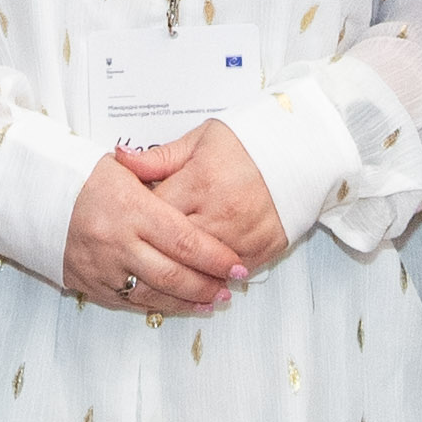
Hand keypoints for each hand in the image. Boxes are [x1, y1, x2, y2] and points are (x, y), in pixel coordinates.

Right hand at [63, 155, 248, 315]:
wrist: (35, 198)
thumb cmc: (84, 179)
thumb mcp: (124, 169)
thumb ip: (162, 179)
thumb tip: (201, 190)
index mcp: (132, 209)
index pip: (185, 241)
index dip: (216, 258)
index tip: (238, 264)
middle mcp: (118, 242)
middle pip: (174, 274)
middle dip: (208, 285)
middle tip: (230, 289)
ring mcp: (103, 268)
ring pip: (154, 295)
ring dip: (187, 302)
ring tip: (212, 302)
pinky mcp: (91, 285)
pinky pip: (131, 302)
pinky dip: (159, 305)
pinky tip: (178, 304)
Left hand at [113, 120, 291, 279]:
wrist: (301, 152)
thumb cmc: (249, 143)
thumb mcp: (200, 139)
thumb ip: (159, 157)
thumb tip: (120, 160)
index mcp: (201, 181)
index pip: (157, 213)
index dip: (140, 221)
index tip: (131, 224)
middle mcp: (222, 211)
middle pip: (175, 248)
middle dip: (155, 255)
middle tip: (139, 258)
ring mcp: (244, 234)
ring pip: (201, 269)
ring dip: (182, 276)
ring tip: (162, 278)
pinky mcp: (264, 249)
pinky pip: (229, 275)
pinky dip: (213, 279)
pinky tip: (199, 281)